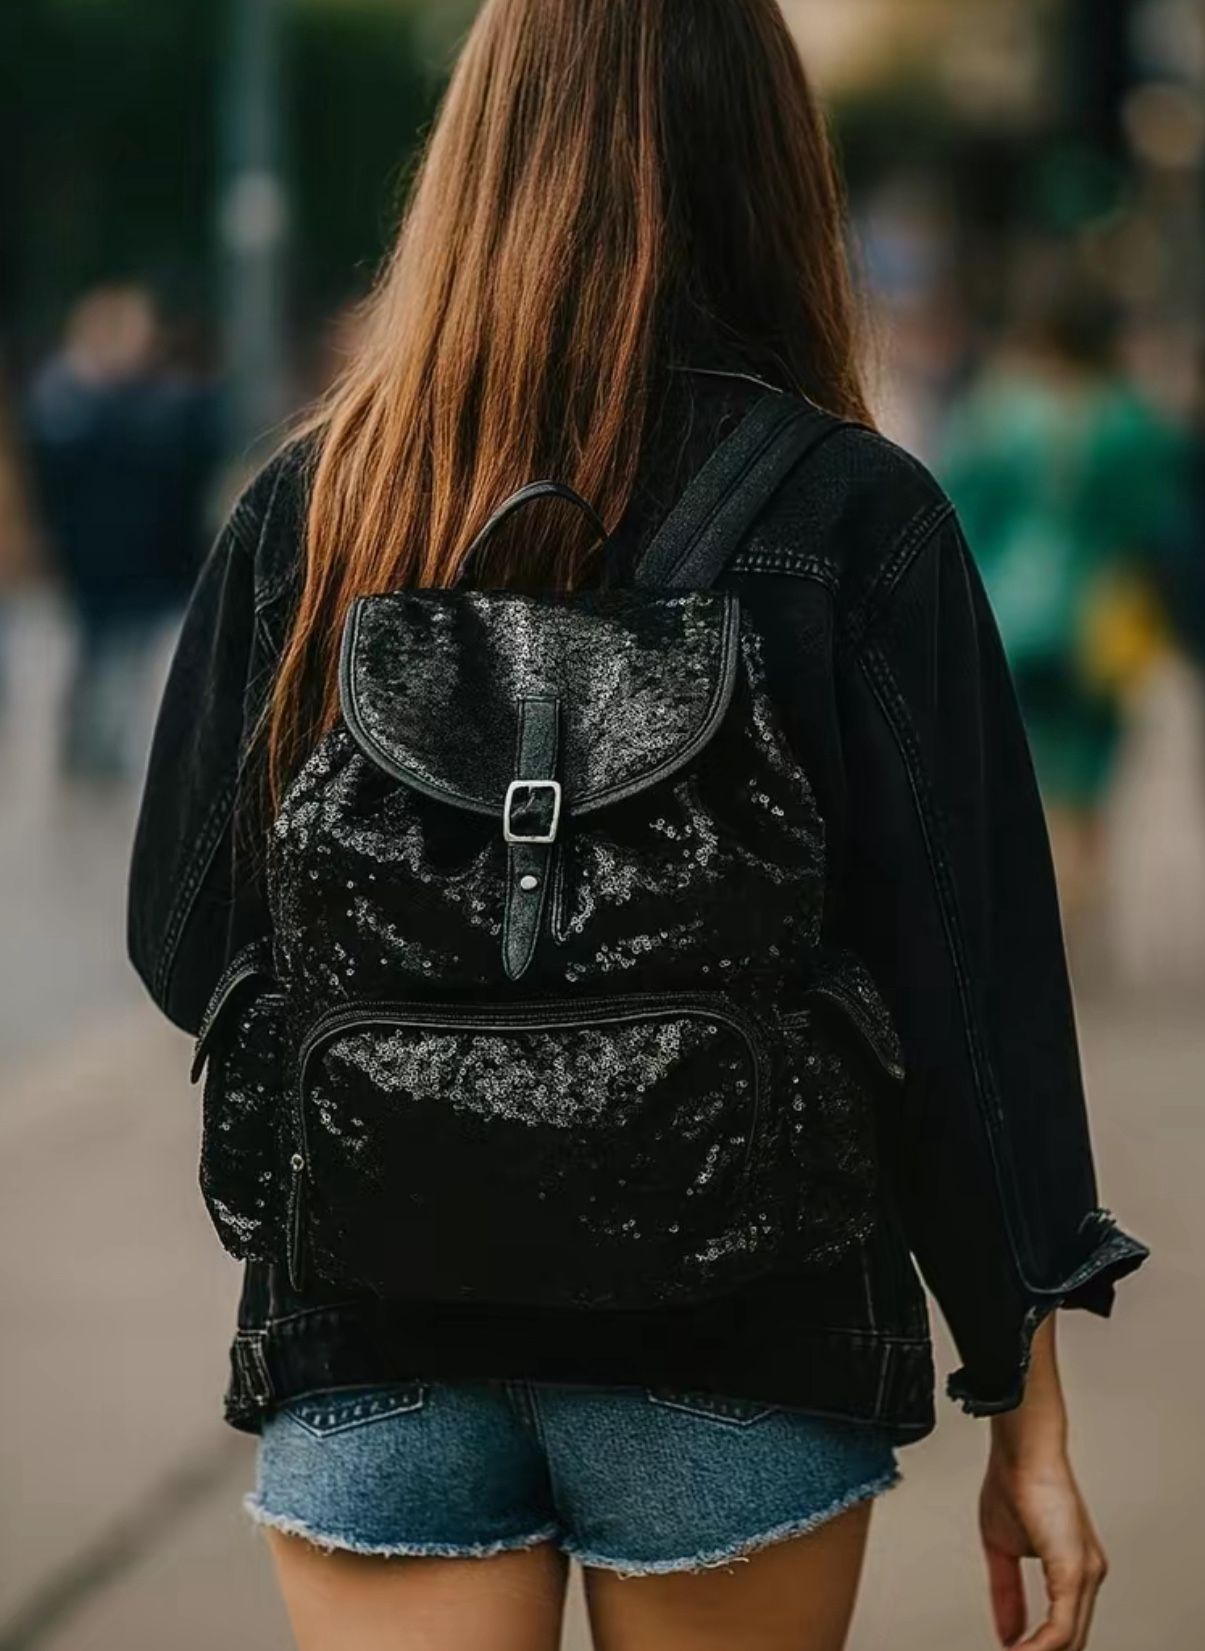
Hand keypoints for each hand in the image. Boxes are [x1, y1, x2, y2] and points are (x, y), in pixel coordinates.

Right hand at [979, 1316, 1107, 1650]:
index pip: (1064, 1627)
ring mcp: (1086, 1573)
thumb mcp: (1000, 1545)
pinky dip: (1039, 1648)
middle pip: (1071, 1640)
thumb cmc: (1013, 1481)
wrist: (1021, 1448)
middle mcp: (1088, 1574)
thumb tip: (1006, 1631)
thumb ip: (1006, 1591)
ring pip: (1069, 1640)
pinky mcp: (1075, 1570)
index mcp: (1075, 1569)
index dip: (1039, 1647)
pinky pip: (1062, 1627)